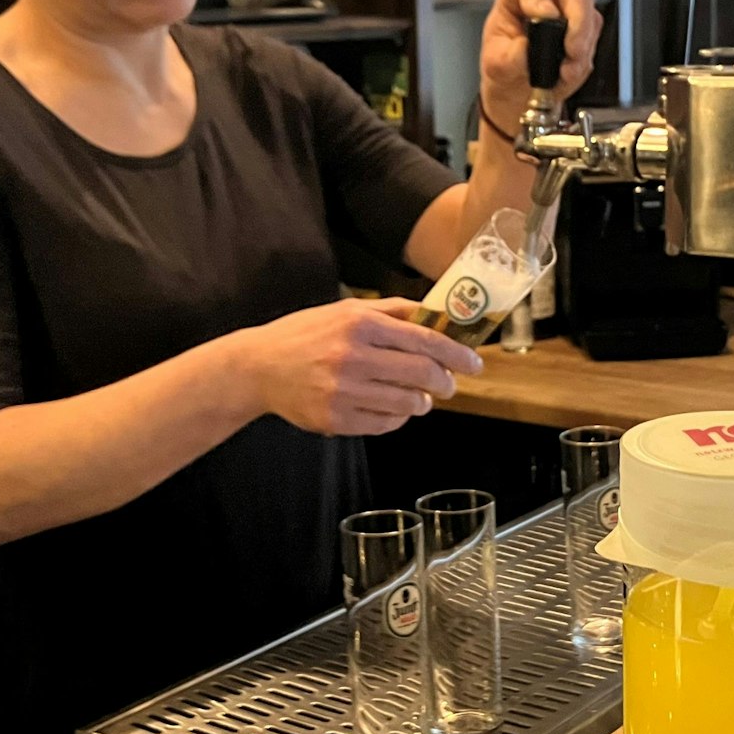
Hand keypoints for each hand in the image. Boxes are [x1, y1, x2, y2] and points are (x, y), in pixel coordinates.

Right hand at [237, 297, 483, 435]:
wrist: (259, 366)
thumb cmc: (307, 334)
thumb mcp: (346, 310)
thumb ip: (393, 310)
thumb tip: (438, 315)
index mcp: (360, 322)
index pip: (424, 339)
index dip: (456, 354)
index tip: (474, 363)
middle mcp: (353, 355)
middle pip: (421, 372)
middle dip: (445, 381)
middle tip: (449, 384)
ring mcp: (343, 390)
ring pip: (407, 402)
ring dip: (423, 402)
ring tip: (421, 398)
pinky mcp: (335, 418)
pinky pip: (384, 423)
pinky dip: (398, 418)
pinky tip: (394, 409)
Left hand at [479, 0, 603, 130]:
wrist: (519, 90)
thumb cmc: (505, 66)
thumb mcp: (497, 65)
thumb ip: (511, 55)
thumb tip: (529, 48)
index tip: (541, 16)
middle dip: (578, 20)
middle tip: (572, 50)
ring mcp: (569, 11)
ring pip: (590, 13)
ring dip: (583, 45)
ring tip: (566, 72)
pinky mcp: (585, 30)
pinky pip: (594, 38)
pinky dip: (583, 60)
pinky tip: (568, 74)